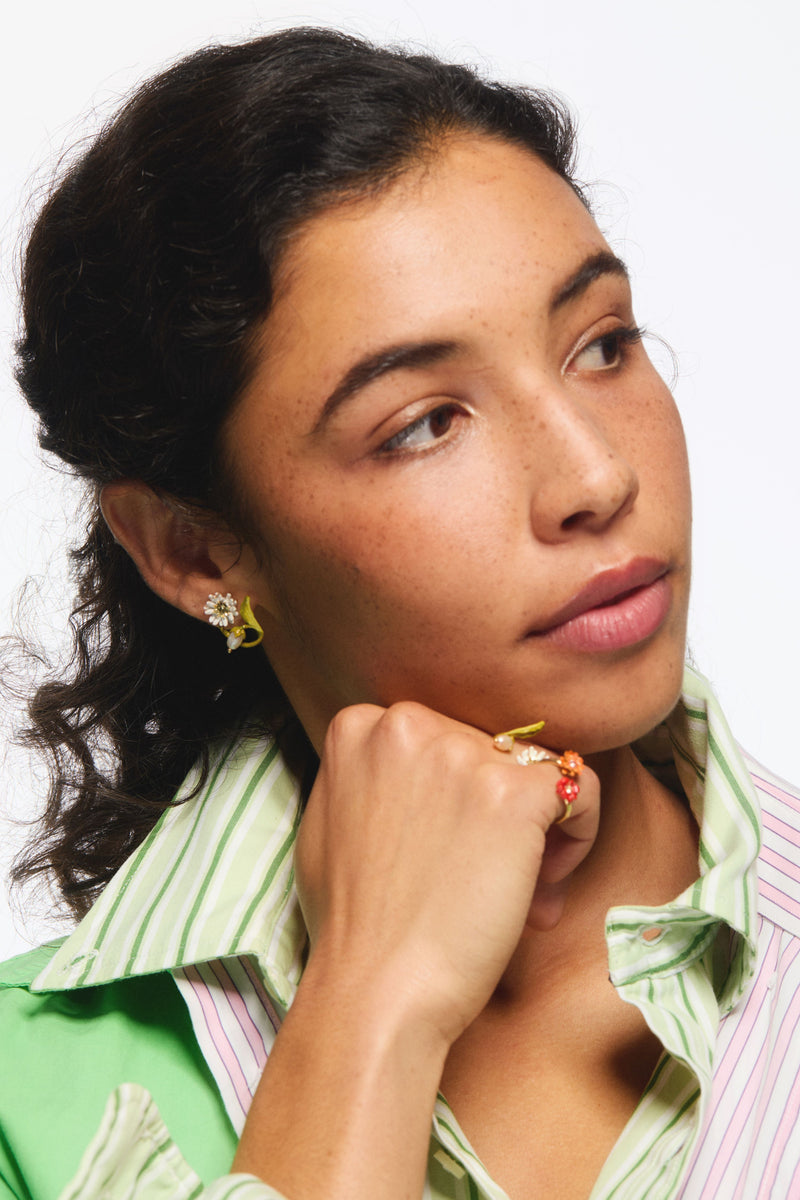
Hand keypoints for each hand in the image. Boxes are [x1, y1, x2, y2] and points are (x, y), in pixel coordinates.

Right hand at [295, 701, 599, 1049]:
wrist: (372, 993)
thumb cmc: (353, 928)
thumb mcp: (333, 824)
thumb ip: (373, 778)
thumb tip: (425, 773)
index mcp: (361, 725)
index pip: (443, 734)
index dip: (460, 793)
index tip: (459, 846)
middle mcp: (407, 722)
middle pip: (491, 748)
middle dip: (501, 811)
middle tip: (494, 879)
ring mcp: (461, 755)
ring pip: (538, 768)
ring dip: (540, 830)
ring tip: (525, 894)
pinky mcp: (513, 794)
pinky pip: (581, 789)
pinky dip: (580, 834)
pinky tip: (548, 886)